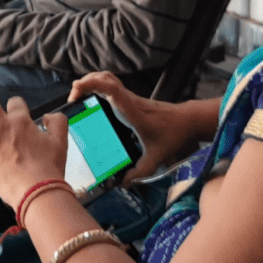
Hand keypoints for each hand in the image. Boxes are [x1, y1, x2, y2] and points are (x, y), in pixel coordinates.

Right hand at [69, 71, 202, 182]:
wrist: (187, 121)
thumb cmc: (173, 135)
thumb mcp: (156, 157)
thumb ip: (139, 172)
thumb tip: (121, 183)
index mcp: (132, 111)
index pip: (111, 89)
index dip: (93, 84)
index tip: (77, 88)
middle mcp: (130, 100)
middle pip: (106, 78)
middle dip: (87, 82)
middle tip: (74, 96)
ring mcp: (131, 98)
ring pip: (109, 80)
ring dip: (93, 82)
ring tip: (80, 95)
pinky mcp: (132, 100)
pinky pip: (113, 87)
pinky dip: (100, 87)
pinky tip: (94, 100)